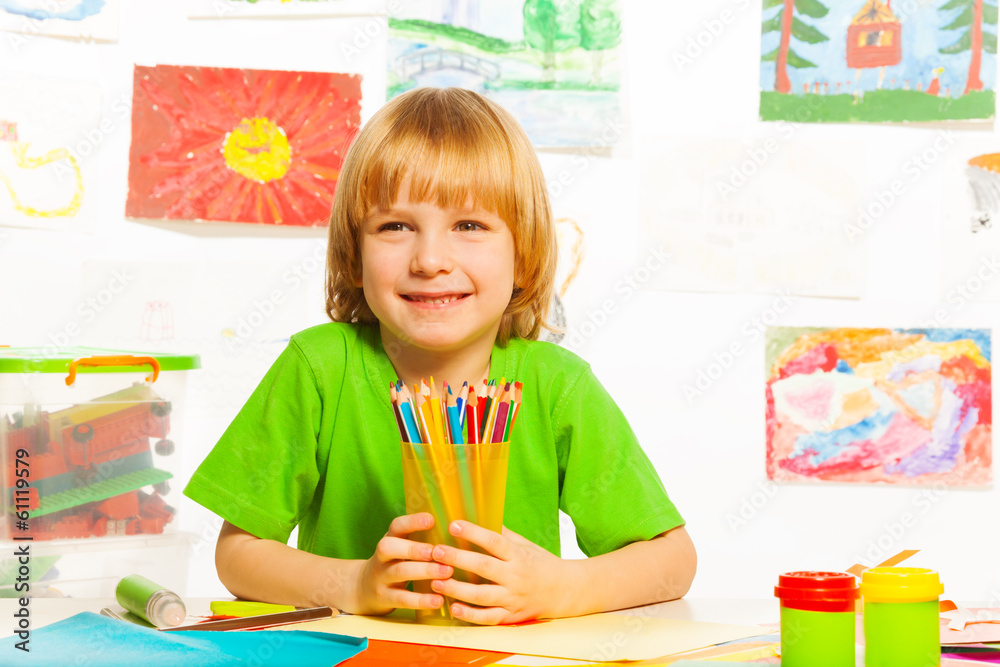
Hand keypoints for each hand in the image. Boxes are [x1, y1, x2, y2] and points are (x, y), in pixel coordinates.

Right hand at [353, 512, 453, 615]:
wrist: (363, 589)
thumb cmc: (393, 564)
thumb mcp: (400, 548)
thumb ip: (420, 540)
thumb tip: (457, 531)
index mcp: (390, 540)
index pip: (396, 526)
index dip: (412, 522)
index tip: (431, 519)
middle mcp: (382, 556)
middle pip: (390, 547)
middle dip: (414, 548)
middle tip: (437, 551)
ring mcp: (381, 577)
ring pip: (400, 571)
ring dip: (424, 571)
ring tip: (447, 572)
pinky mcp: (384, 598)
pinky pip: (403, 598)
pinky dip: (421, 600)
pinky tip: (439, 600)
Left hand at [429, 521, 569, 624]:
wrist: (565, 591)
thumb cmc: (540, 563)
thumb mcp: (524, 544)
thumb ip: (502, 534)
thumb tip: (479, 514)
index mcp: (517, 555)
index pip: (494, 541)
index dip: (473, 533)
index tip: (453, 525)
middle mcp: (515, 576)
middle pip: (484, 567)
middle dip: (458, 559)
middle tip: (436, 552)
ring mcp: (513, 598)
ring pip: (482, 595)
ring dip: (457, 589)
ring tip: (436, 582)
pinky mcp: (511, 616)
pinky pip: (488, 617)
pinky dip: (470, 615)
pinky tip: (453, 609)